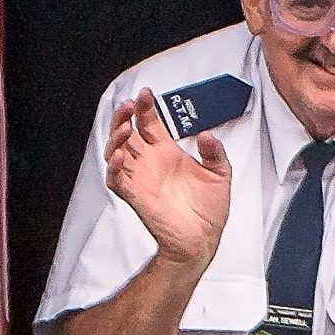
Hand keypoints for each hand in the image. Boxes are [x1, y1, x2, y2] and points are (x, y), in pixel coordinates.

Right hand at [105, 89, 231, 267]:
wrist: (203, 240)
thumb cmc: (207, 211)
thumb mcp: (220, 175)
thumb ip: (215, 152)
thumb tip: (207, 134)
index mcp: (166, 153)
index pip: (148, 123)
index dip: (145, 107)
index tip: (147, 94)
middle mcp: (149, 163)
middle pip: (127, 133)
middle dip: (124, 116)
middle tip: (130, 104)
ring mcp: (140, 179)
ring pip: (116, 152)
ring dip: (116, 137)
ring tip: (125, 126)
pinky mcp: (136, 197)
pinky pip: (117, 181)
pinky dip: (114, 168)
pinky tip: (119, 156)